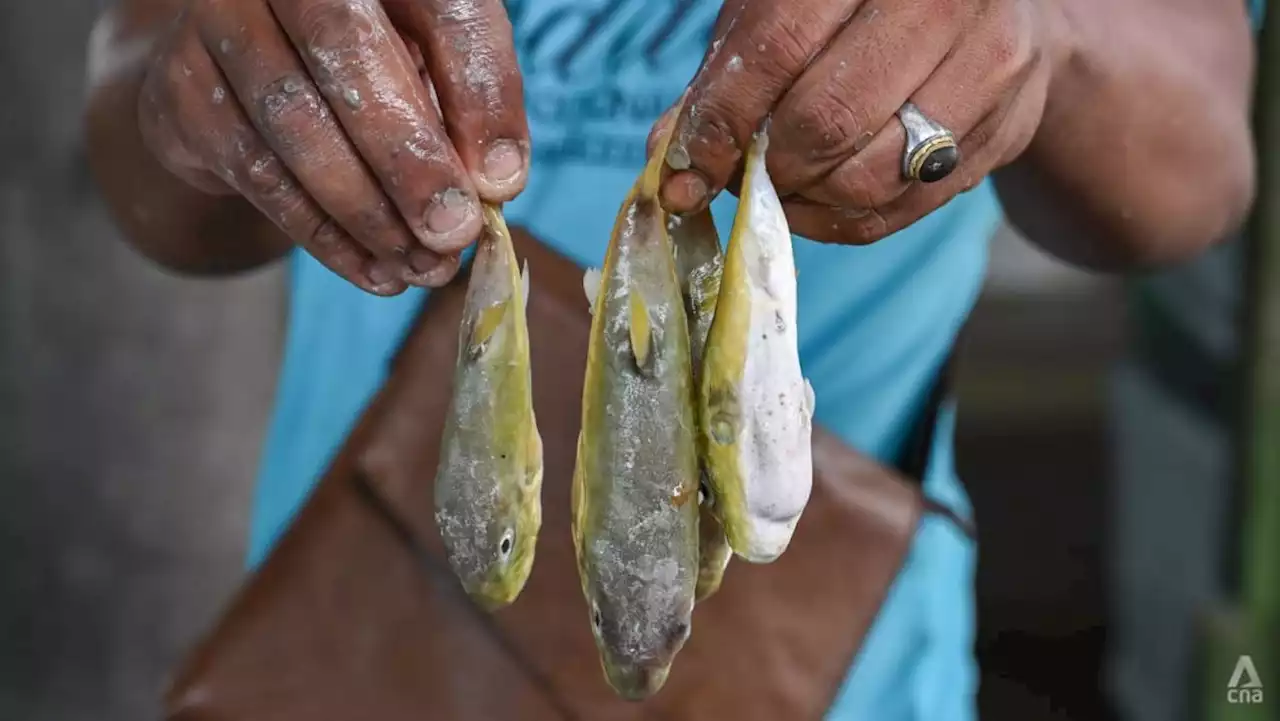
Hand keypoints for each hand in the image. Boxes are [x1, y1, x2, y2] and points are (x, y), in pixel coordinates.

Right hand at [138, 0, 526, 293]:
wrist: (242, 74)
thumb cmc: (368, 65)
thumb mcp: (431, 69)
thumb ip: (467, 109)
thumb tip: (497, 183)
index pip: (441, 5)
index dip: (480, 92)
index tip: (503, 183)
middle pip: (349, 50)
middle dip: (410, 158)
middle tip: (453, 233)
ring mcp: (222, 19)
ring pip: (297, 122)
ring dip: (369, 212)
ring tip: (422, 266)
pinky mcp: (185, 88)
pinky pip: (260, 173)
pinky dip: (325, 234)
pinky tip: (375, 271)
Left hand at [658, 0, 1064, 244]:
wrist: (984, 9)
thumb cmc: (856, 7)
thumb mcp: (780, 12)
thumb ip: (725, 78)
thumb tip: (671, 158)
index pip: (777, 48)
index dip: (723, 120)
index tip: (689, 169)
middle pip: (827, 119)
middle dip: (768, 166)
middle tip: (744, 176)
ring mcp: (990, 62)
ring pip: (872, 175)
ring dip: (807, 202)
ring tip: (782, 188)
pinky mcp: (1008, 126)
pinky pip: (907, 206)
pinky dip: (845, 221)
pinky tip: (820, 203)